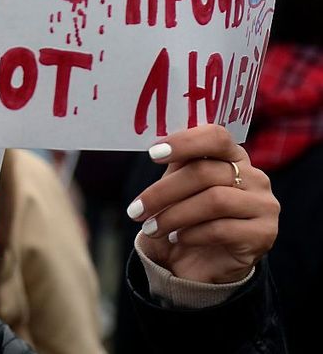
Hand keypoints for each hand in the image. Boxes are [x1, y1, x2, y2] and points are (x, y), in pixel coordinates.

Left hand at [129, 125, 278, 283]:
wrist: (204, 264)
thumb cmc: (188, 219)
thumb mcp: (178, 189)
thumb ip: (177, 166)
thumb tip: (156, 148)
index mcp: (234, 157)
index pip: (216, 136)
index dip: (185, 142)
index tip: (152, 154)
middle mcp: (255, 177)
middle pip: (205, 172)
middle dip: (163, 192)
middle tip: (136, 211)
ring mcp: (264, 205)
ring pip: (214, 201)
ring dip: (174, 216)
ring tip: (152, 228)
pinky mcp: (264, 234)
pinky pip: (222, 229)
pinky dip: (191, 234)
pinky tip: (177, 238)